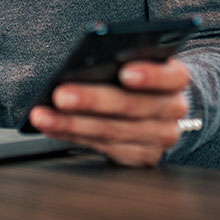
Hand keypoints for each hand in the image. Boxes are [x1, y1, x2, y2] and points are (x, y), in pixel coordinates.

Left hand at [28, 58, 191, 166]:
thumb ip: (120, 62)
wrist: (163, 110)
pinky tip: (51, 126)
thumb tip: (80, 64)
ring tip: (43, 115)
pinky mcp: (141, 157)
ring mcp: (159, 137)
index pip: (169, 76)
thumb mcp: (141, 63)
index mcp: (176, 79)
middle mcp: (173, 110)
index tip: (125, 72)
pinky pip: (102, 147)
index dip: (149, 75)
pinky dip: (71, 135)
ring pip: (111, 131)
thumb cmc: (141, 79)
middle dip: (92, 100)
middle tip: (60, 95)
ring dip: (72, 123)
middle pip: (130, 106)